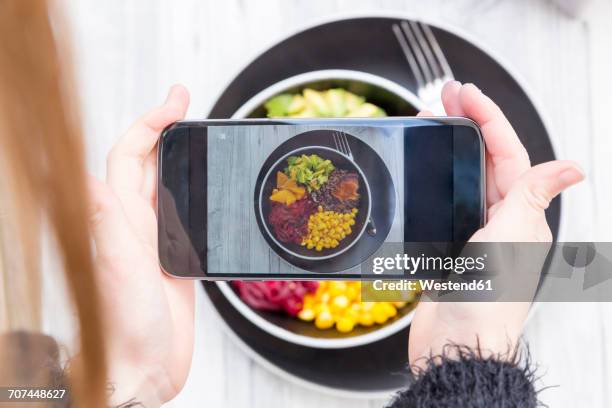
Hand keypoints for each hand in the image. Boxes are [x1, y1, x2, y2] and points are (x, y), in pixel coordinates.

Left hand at [88, 85, 193, 405]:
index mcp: (119, 219)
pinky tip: (207, 192)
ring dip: (179, 158)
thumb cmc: (127, 323)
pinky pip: (182, 215)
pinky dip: (193, 194)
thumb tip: (84, 172)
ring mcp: (155, 241)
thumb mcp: (117, 265)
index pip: (128, 156)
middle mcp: (135, 225)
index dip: (149, 123)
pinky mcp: (174, 258)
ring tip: (198, 138)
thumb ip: (104, 220)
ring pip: (165, 186)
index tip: (175, 101)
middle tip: (187, 106)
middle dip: (164, 129)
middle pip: (146, 164)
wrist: (145, 366)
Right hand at [409, 81, 583, 364]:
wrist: (455, 344)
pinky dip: (438, 179)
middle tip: (445, 97)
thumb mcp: (509, 241)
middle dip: (468, 124)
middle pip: (486, 159)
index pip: (507, 153)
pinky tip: (426, 169)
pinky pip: (448, 201)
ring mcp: (476, 231)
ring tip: (433, 123)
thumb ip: (532, 199)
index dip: (487, 118)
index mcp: (521, 214)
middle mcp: (501, 219)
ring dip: (452, 147)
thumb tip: (573, 167)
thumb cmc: (484, 303)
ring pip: (466, 177)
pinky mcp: (452, 244)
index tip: (464, 94)